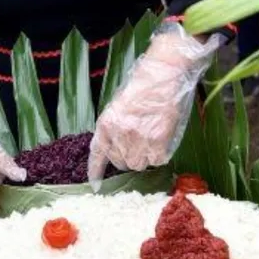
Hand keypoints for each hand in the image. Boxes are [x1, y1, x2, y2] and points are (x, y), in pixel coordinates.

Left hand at [87, 23, 220, 183]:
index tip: (95, 185)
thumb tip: (115, 150)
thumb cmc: (142, 87)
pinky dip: (160, 153)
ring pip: (139, 164)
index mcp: (106, 123)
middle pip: (121, 162)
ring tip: (151, 138)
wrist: (164, 73)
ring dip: (145, 156)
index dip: (96, 171)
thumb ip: (114, 128)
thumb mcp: (119, 107)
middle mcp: (119, 133)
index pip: (98, 153)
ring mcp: (139, 138)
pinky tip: (162, 138)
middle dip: (128, 157)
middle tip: (138, 143)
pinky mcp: (158, 139)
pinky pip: (158, 159)